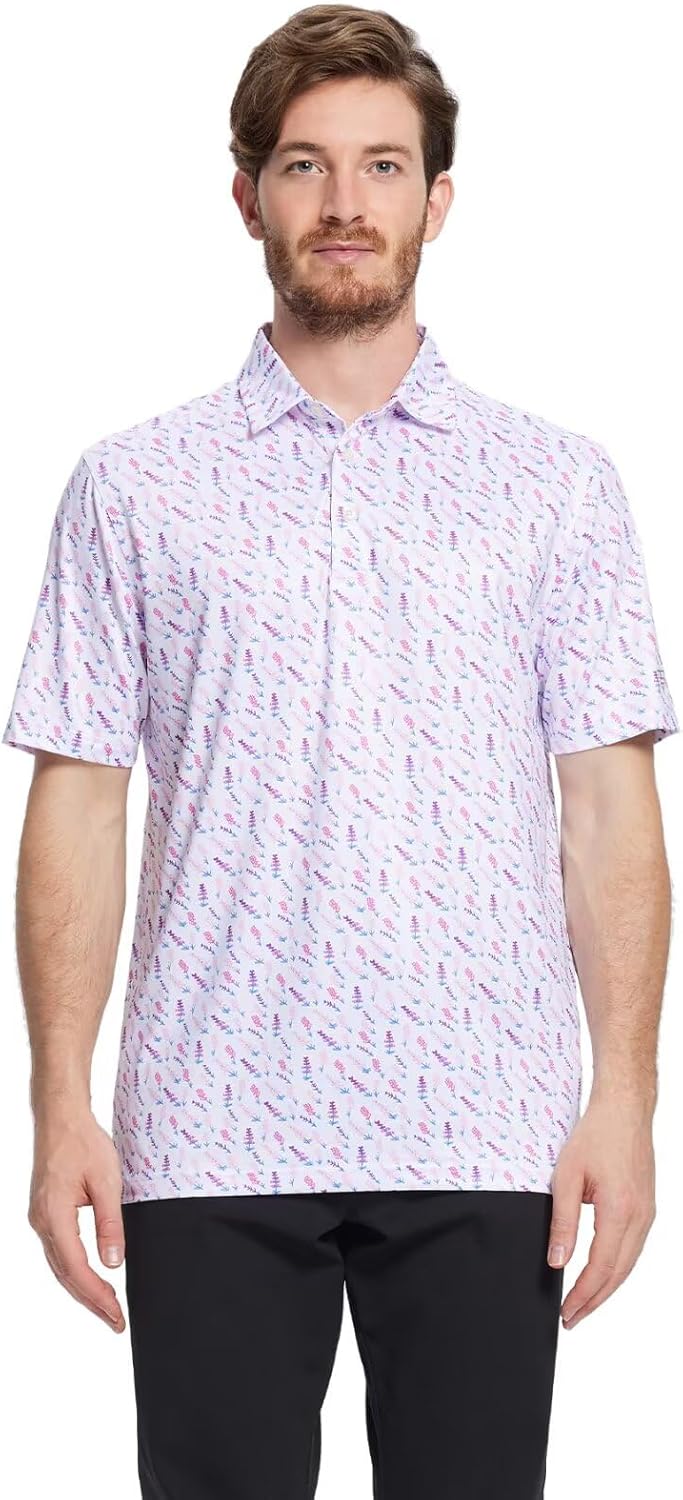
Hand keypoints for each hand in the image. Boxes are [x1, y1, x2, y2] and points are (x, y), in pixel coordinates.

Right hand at [27, 1107, 126, 1332]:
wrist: (61, 1118)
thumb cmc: (84, 1142)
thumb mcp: (107, 1181)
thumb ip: (110, 1224)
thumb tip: (113, 1263)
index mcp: (54, 1215)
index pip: (76, 1268)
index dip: (97, 1296)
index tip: (116, 1314)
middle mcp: (42, 1221)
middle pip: (65, 1275)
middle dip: (91, 1301)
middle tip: (116, 1322)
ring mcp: (40, 1218)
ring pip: (60, 1266)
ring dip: (83, 1289)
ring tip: (108, 1307)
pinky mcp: (45, 1213)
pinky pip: (58, 1251)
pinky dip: (75, 1271)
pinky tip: (91, 1279)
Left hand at [547, 1092, 655, 1330]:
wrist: (625, 1110)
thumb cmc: (595, 1135)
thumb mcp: (566, 1176)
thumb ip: (562, 1222)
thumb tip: (557, 1260)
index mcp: (619, 1210)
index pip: (601, 1267)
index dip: (583, 1295)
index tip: (566, 1312)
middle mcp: (640, 1216)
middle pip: (619, 1273)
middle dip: (595, 1300)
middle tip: (572, 1318)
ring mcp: (648, 1213)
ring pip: (629, 1263)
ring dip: (606, 1287)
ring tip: (584, 1303)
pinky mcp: (647, 1207)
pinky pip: (634, 1247)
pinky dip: (617, 1267)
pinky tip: (602, 1274)